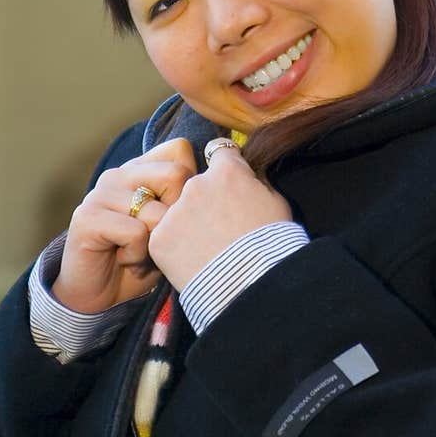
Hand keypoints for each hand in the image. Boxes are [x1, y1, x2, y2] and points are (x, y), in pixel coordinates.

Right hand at [52, 138, 196, 312]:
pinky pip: (136, 233)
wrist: (100, 298)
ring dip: (158, 244)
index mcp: (139, 169)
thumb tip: (222, 183)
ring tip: (143, 255)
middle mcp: (118, 174)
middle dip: (179, 216)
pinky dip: (138, 256)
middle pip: (176, 174)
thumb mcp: (173, 228)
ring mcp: (100, 193)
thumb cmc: (144, 260)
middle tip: (162, 240)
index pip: (179, 149)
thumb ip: (188, 200)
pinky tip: (126, 261)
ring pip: (157, 211)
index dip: (191, 185)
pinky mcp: (87, 217)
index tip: (178, 217)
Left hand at [147, 144, 292, 290]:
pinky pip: (164, 236)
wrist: (252, 286)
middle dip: (204, 200)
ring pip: (177, 211)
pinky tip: (191, 261)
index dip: (222, 166)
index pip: (218, 151)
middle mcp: (196, 184)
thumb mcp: (275, 202)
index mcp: (227, 172)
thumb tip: (246, 175)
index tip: (224, 181)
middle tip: (217, 226)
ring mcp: (175, 211)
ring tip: (204, 248)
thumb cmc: (272, 245)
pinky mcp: (160, 238)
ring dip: (186, 223)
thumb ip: (255, 182)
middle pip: (195, 185)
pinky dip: (174, 247)